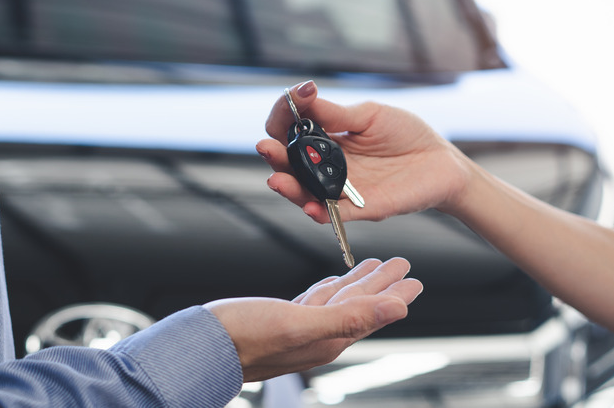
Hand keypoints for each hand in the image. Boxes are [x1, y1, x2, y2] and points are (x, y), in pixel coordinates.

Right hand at [204, 258, 422, 381]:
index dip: (395, 295)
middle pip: (359, 305)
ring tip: (374, 267)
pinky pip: (314, 302)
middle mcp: (318, 335)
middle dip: (382, 285)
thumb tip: (397, 310)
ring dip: (357, 283)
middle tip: (402, 266)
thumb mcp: (300, 324)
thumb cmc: (243, 338)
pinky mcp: (279, 320)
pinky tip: (330, 283)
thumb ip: (349, 318)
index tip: (415, 280)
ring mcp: (298, 328)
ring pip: (338, 301)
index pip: (372, 313)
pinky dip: (327, 289)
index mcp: (328, 337)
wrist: (199, 348)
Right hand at [256, 80, 471, 223]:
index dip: (284, 116)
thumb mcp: (370, 116)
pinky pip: (336, 215)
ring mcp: (343, 189)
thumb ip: (336, 113)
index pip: (292, 131)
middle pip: (291, 165)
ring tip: (277, 179)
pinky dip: (320, 213)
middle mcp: (328, 166)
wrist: (442, 161)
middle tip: (267, 148)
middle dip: (275, 157)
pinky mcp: (362, 209)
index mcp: (326, 139)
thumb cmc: (406, 135)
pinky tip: (310, 206)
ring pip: (306, 193)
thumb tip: (303, 96)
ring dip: (289, 187)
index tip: (290, 99)